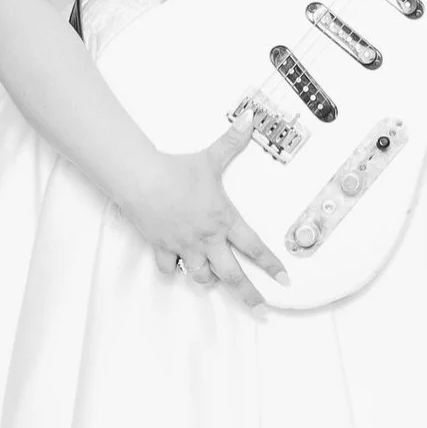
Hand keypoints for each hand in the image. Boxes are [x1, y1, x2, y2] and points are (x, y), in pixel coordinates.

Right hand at [124, 106, 288, 309]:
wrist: (142, 180)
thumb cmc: (176, 171)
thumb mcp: (210, 157)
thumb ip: (232, 141)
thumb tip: (248, 119)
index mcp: (223, 220)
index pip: (254, 247)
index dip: (271, 265)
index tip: (284, 280)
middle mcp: (207, 238)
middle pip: (232, 275)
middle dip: (249, 294)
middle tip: (260, 308)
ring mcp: (185, 246)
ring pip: (201, 276)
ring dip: (209, 280)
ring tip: (214, 279)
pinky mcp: (162, 247)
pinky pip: (170, 269)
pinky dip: (174, 270)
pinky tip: (177, 267)